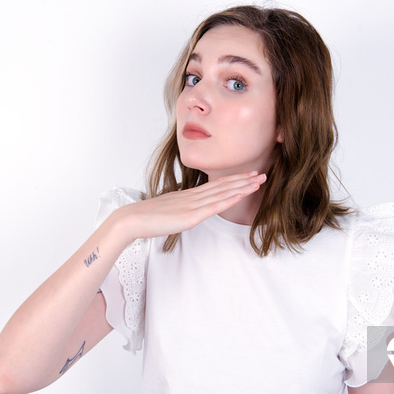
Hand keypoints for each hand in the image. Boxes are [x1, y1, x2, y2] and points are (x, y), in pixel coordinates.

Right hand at [111, 171, 266, 241]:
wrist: (132, 219)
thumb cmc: (146, 218)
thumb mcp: (168, 212)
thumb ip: (180, 211)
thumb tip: (188, 213)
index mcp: (188, 196)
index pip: (215, 186)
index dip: (233, 180)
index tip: (247, 176)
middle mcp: (193, 197)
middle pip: (223, 186)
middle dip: (244, 180)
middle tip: (262, 174)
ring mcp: (193, 205)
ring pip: (223, 193)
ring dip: (242, 186)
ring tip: (259, 181)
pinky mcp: (191, 215)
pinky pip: (214, 206)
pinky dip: (230, 199)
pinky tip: (242, 195)